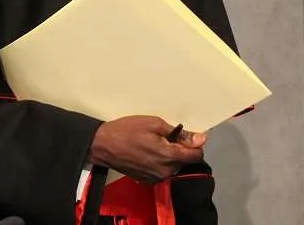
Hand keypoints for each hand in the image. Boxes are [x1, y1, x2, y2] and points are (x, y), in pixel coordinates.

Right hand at [88, 116, 207, 181]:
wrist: (103, 145)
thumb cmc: (127, 130)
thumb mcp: (155, 124)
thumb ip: (179, 134)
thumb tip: (201, 139)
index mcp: (168, 156)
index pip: (196, 155)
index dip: (194, 144)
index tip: (186, 135)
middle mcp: (165, 171)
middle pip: (185, 161)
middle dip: (180, 149)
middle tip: (163, 136)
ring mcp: (155, 178)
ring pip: (173, 167)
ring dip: (169, 156)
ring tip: (153, 143)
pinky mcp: (147, 180)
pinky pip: (162, 171)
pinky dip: (160, 162)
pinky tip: (147, 153)